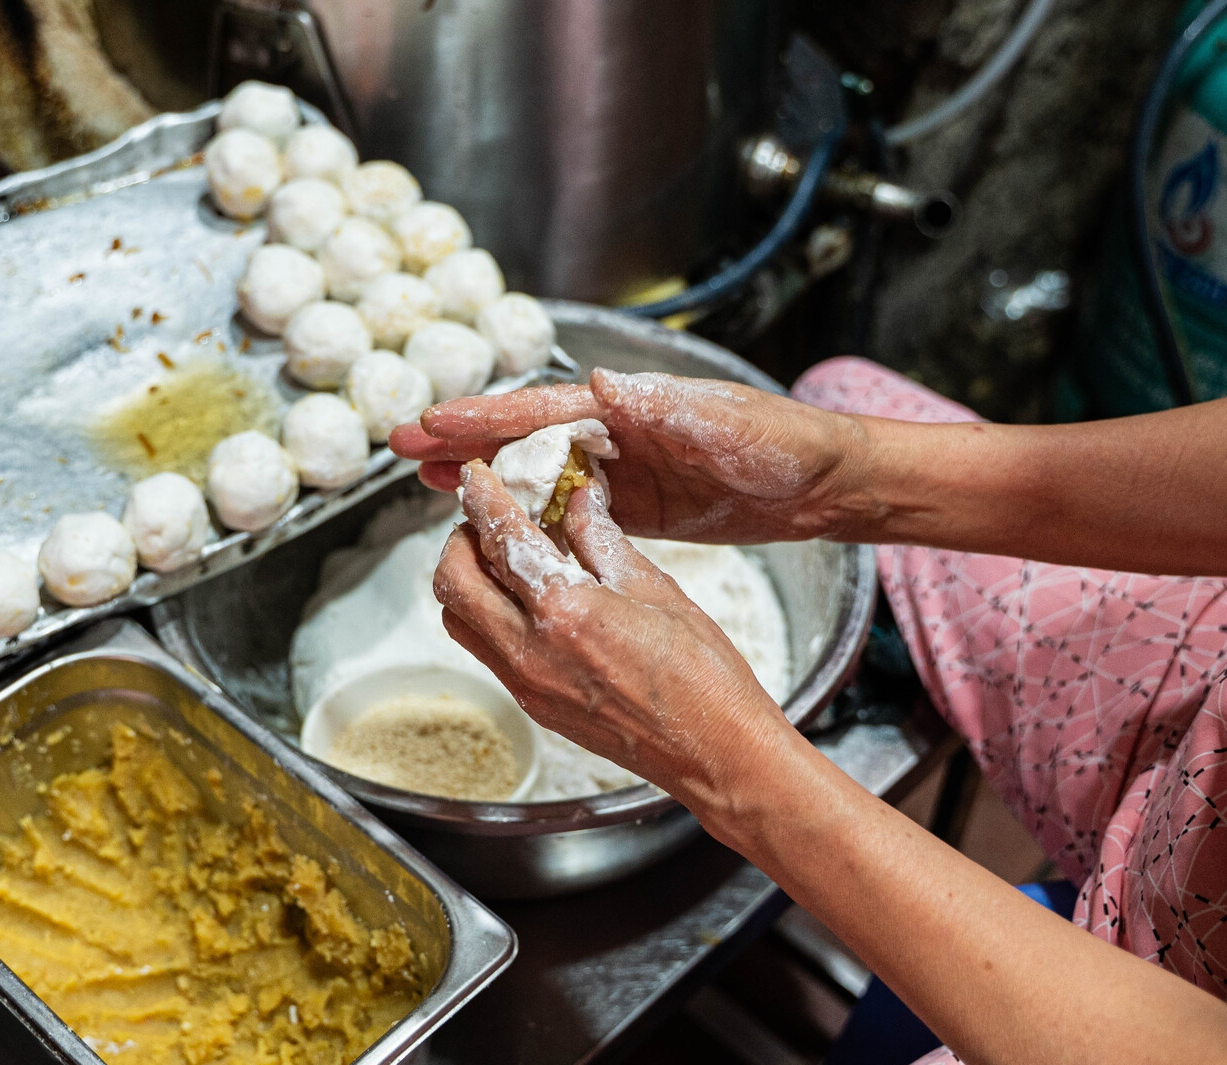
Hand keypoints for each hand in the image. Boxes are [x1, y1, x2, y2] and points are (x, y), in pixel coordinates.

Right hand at [391, 368, 872, 543]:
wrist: (826, 482)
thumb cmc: (783, 444)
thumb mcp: (726, 426)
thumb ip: (662, 409)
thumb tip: (598, 382)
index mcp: (630, 406)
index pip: (543, 408)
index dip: (486, 417)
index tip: (433, 421)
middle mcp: (618, 431)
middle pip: (524, 435)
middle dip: (462, 439)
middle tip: (399, 444)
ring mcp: (626, 468)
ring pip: (536, 471)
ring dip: (483, 476)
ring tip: (424, 481)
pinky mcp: (639, 506)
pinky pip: (569, 509)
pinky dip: (527, 513)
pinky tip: (494, 521)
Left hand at [433, 461, 801, 832]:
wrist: (714, 753)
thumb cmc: (702, 677)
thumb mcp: (655, 589)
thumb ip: (603, 541)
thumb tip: (578, 501)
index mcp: (566, 610)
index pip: (501, 539)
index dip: (482, 500)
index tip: (476, 479)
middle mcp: (532, 651)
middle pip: (453, 585)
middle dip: (459, 543)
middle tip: (485, 521)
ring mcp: (527, 684)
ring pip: (460, 621)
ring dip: (468, 584)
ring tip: (503, 561)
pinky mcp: (534, 705)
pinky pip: (488, 652)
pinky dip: (490, 616)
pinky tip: (527, 602)